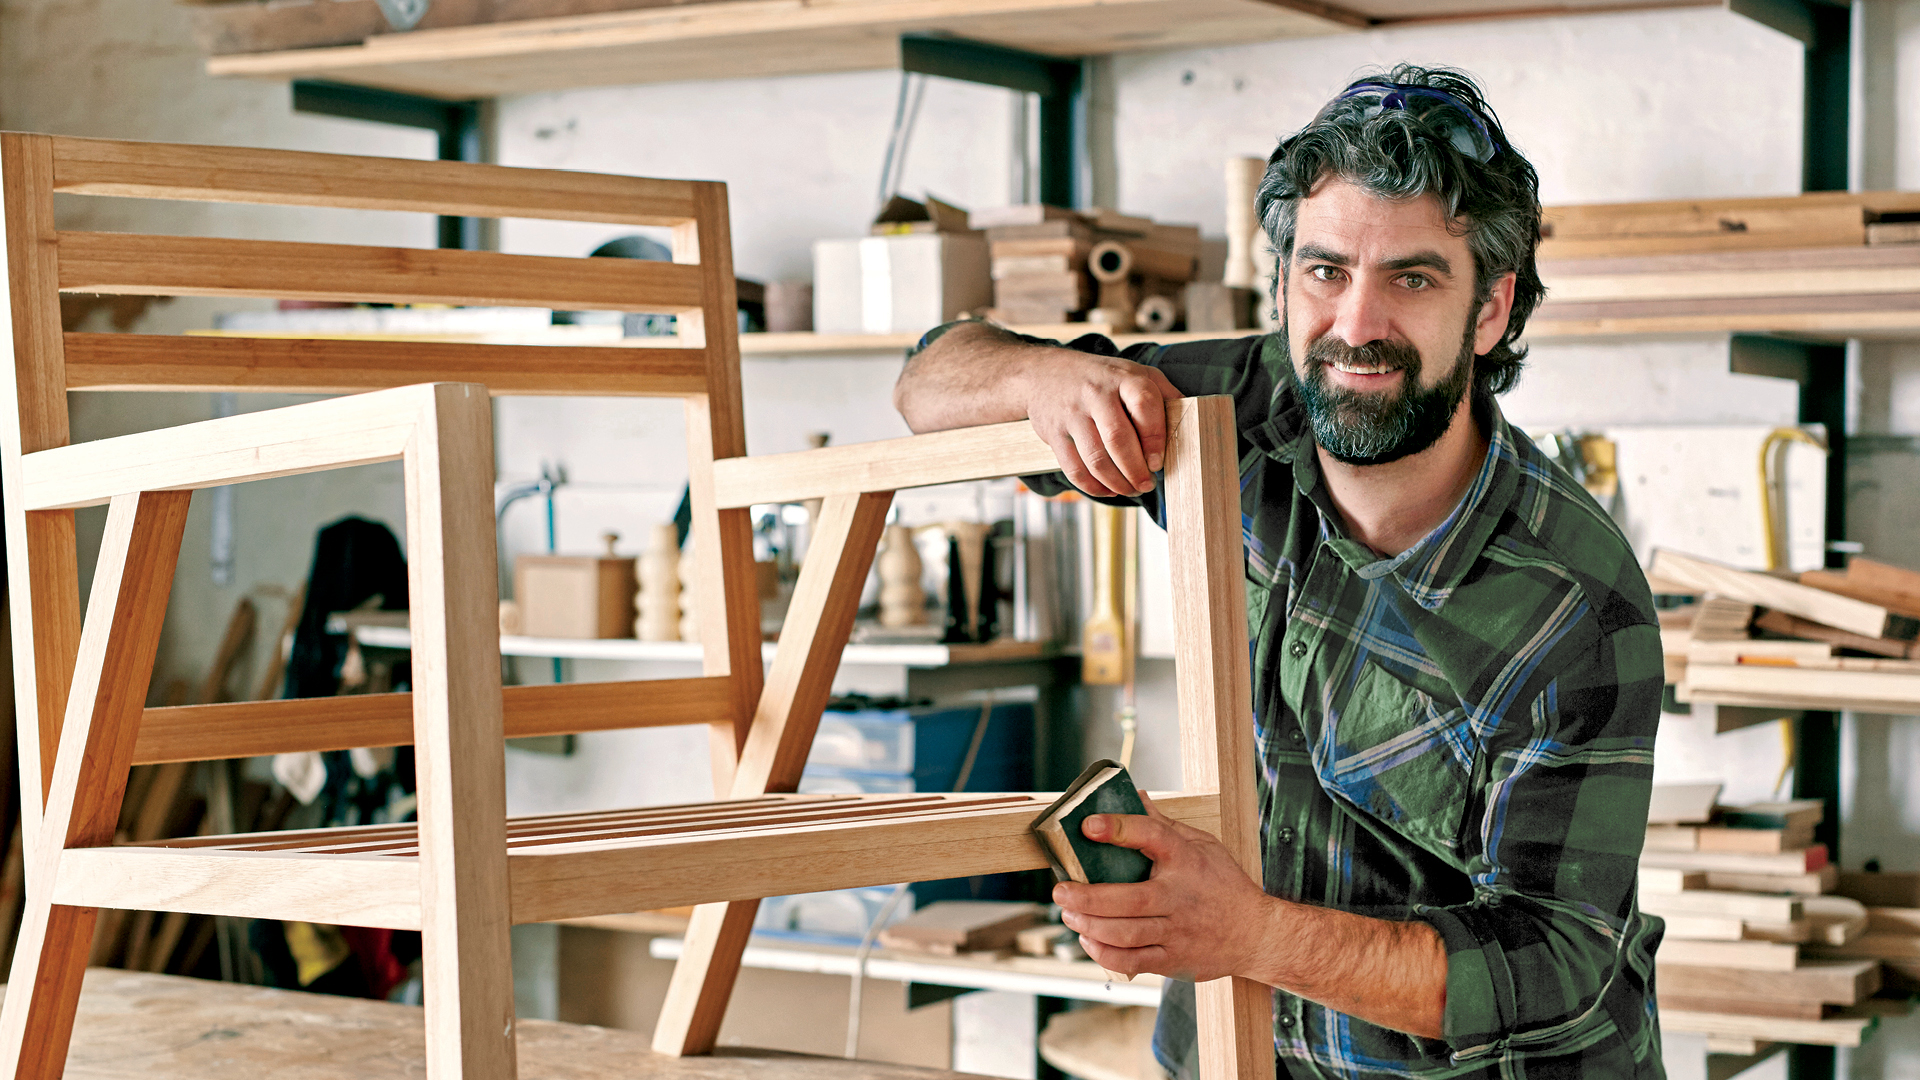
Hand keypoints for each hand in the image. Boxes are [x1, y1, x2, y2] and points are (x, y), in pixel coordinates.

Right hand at [1025, 356, 1183, 497]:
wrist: (1043, 373)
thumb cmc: (1101, 378)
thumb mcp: (1134, 373)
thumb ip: (1163, 394)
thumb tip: (1193, 421)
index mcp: (1123, 378)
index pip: (1144, 405)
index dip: (1155, 438)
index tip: (1158, 462)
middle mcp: (1095, 393)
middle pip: (1117, 438)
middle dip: (1135, 470)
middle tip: (1147, 484)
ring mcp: (1072, 414)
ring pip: (1095, 458)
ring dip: (1116, 482)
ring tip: (1130, 489)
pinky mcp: (1054, 434)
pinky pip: (1074, 468)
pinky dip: (1093, 487)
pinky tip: (1108, 489)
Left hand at [1052, 793, 1276, 982]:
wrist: (1256, 935)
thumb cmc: (1225, 886)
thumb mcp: (1203, 845)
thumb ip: (1164, 826)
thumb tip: (1134, 797)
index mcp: (1186, 860)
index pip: (1152, 836)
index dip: (1118, 829)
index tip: (1089, 825)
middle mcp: (1179, 897)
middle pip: (1127, 900)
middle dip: (1085, 897)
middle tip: (1060, 891)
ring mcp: (1176, 931)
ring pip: (1124, 934)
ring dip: (1088, 926)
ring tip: (1068, 914)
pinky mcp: (1172, 959)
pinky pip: (1130, 961)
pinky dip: (1102, 953)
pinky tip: (1088, 939)